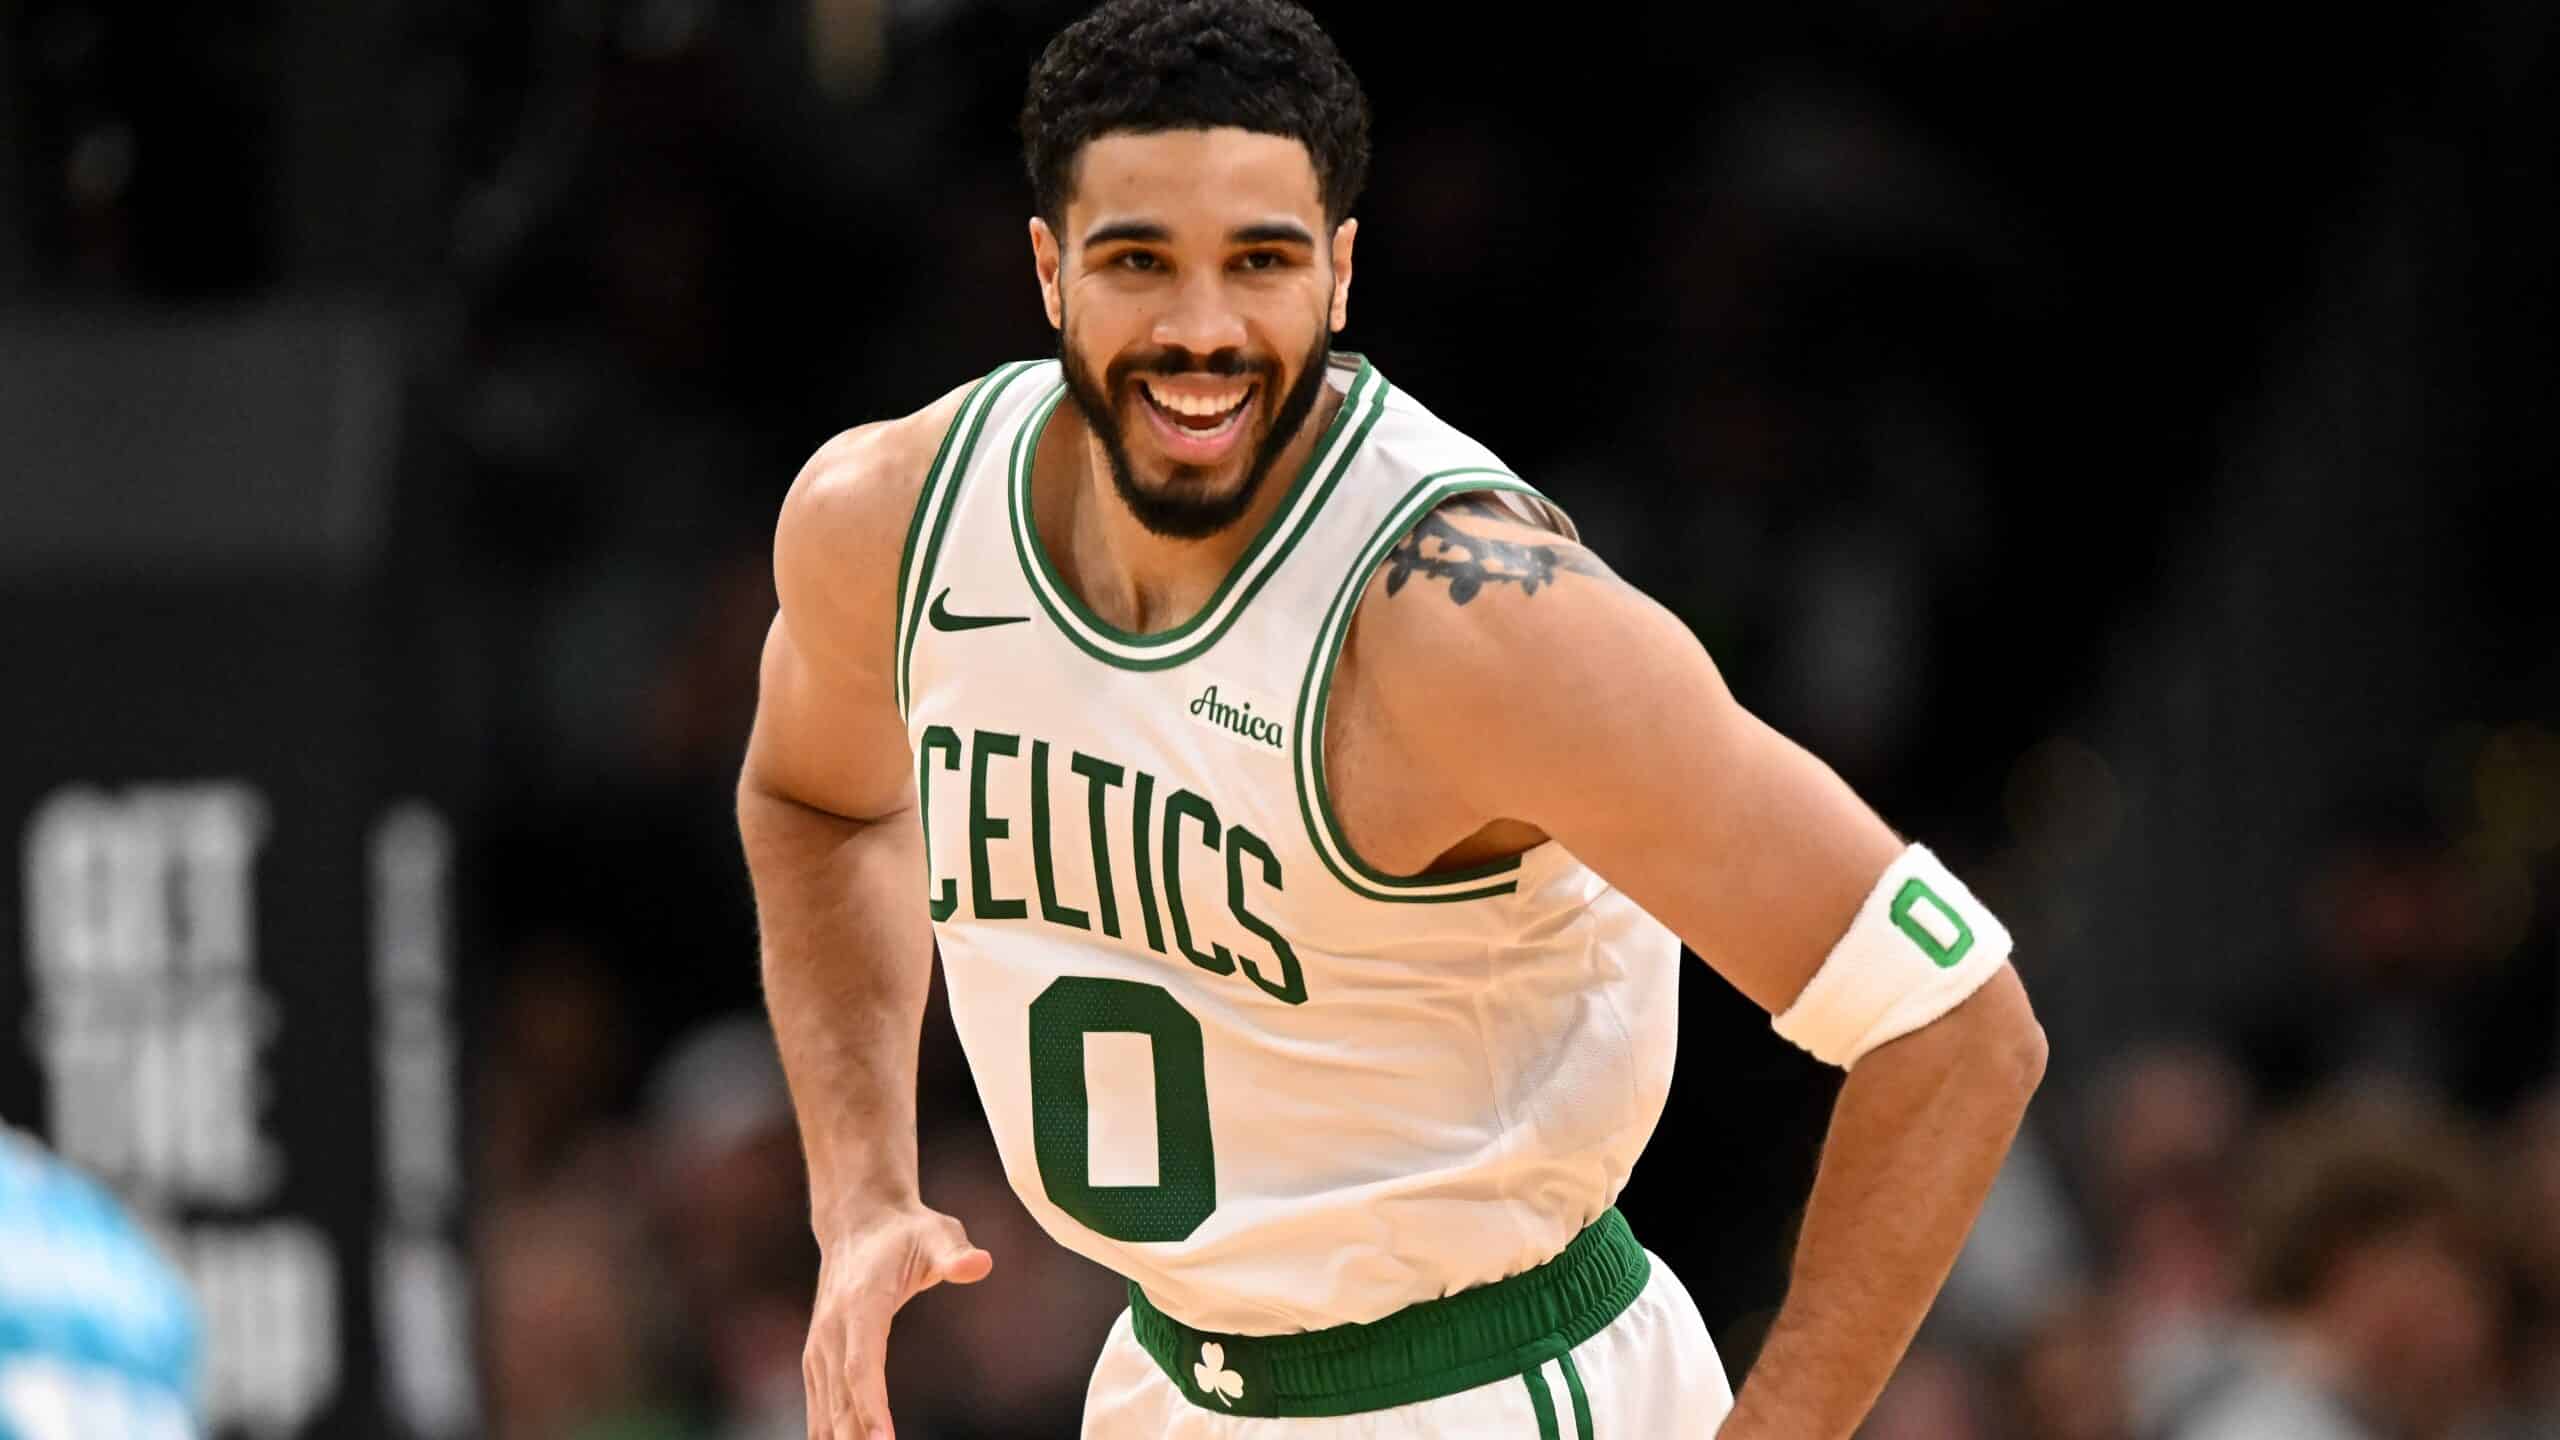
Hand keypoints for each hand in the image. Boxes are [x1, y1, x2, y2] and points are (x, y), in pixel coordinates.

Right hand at [803, 1204, 993, 1439]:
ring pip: (825, 1407)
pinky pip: (818, 1404)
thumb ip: (956, 1253)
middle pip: (841, 1397)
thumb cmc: (907, 1230)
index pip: (861, 1365)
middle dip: (857, 1438)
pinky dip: (826, 1434)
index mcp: (861, 1304)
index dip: (870, 1406)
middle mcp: (832, 1329)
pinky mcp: (817, 1356)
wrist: (859, 1219)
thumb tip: (980, 1264)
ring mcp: (820, 1345)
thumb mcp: (938, 1232)